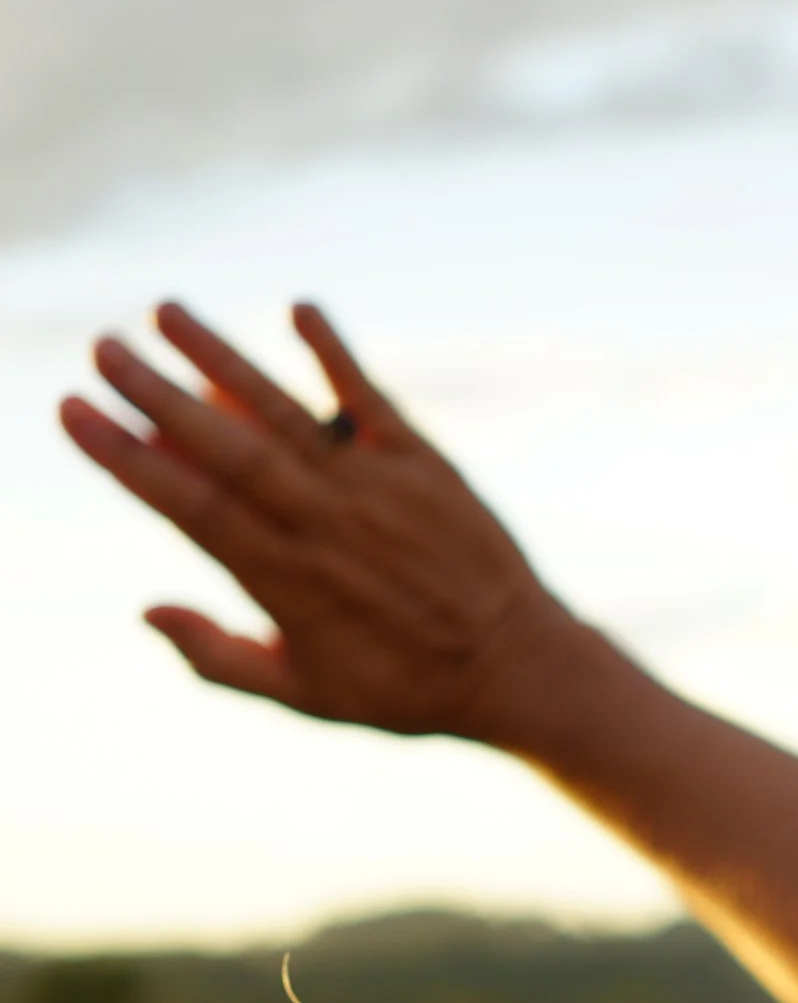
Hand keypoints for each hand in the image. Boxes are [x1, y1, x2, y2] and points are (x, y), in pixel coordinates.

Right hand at [60, 300, 582, 745]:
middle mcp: (326, 524)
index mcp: (287, 581)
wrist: (518, 668)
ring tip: (163, 310)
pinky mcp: (424, 461)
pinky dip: (334, 352)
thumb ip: (220, 659)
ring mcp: (376, 486)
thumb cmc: (405, 689)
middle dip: (159, 394)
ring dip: (223, 356)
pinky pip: (371, 397)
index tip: (74, 411)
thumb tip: (145, 610)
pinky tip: (297, 306)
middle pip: (227, 448)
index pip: (190, 506)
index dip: (127, 458)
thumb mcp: (306, 697)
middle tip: (100, 346)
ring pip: (286, 410)